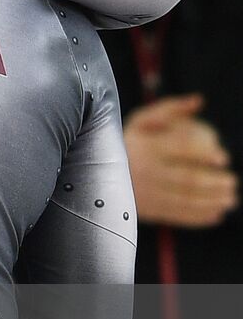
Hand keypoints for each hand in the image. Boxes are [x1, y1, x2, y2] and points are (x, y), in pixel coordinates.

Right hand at [124, 94, 236, 228]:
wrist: (91, 171)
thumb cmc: (126, 141)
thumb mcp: (141, 120)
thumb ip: (170, 108)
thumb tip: (199, 100)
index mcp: (142, 145)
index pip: (180, 148)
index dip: (204, 153)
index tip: (224, 158)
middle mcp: (142, 170)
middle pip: (186, 178)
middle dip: (214, 183)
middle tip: (232, 182)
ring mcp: (142, 192)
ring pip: (184, 199)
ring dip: (212, 201)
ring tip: (231, 199)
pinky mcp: (143, 210)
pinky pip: (175, 215)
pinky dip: (198, 218)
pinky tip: (215, 215)